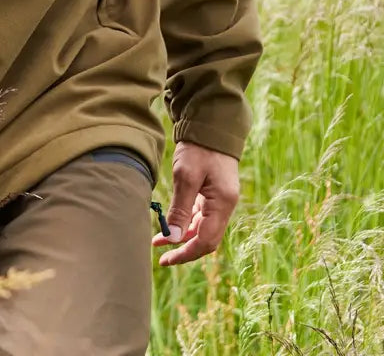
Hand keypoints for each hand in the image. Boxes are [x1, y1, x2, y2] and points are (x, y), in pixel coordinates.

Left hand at [152, 140, 239, 266]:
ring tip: (158, 240)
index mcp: (223, 203)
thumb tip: (172, 238)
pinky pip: (200, 214)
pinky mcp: (213, 192)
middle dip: (183, 247)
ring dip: (181, 235)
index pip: (206, 241)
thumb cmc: (199, 147)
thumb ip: (180, 208)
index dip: (186, 253)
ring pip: (201, 226)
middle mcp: (225, 205)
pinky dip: (185, 221)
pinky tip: (170, 223)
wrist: (210, 124)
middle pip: (205, 237)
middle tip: (161, 255)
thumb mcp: (186, 176)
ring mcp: (219, 199)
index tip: (166, 259)